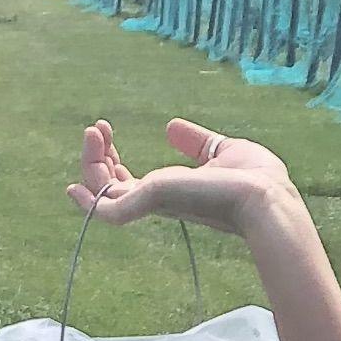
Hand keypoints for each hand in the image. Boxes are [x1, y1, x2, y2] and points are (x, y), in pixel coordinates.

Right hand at [71, 116, 294, 237]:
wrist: (266, 196)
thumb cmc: (256, 180)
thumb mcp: (221, 149)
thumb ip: (195, 142)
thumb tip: (171, 128)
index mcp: (172, 190)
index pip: (128, 181)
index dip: (110, 160)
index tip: (104, 130)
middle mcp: (158, 199)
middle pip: (110, 186)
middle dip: (96, 158)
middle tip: (96, 127)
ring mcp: (154, 202)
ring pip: (104, 194)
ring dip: (90, 164)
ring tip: (93, 132)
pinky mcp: (151, 201)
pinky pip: (109, 213)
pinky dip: (89, 205)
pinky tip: (75, 187)